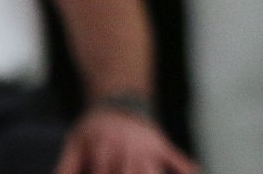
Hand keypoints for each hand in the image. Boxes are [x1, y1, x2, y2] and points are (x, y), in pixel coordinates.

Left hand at [54, 108, 196, 173]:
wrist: (119, 97)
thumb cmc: (94, 128)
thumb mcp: (75, 143)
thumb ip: (65, 167)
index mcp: (102, 149)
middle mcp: (126, 149)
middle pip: (131, 173)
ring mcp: (146, 147)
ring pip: (152, 170)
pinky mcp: (161, 145)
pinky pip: (176, 158)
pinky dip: (186, 168)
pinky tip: (197, 173)